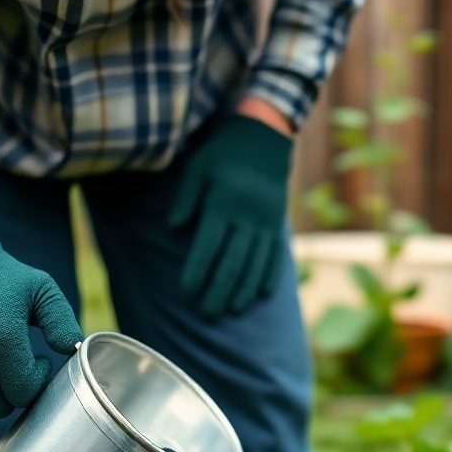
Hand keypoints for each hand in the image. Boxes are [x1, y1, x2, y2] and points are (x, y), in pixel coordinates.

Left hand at [170, 113, 293, 317]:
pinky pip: (276, 255)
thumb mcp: (198, 166)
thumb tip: (174, 229)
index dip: (197, 271)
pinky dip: (269, 276)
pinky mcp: (278, 224)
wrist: (266, 136)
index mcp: (223, 203)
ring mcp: (266, 222)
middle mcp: (247, 216)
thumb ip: (186, 198)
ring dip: (244, 290)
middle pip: (232, 262)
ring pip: (255, 264)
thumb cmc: (223, 152)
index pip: (208, 245)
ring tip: (233, 311)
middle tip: (208, 315)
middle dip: (219, 290)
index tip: (187, 292)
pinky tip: (261, 295)